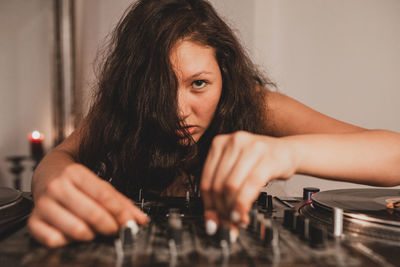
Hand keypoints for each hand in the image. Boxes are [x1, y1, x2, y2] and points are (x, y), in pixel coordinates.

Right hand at [28, 163, 147, 246]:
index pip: (104, 196)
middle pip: (92, 213)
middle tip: (114, 230)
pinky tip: (73, 235)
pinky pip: (53, 240)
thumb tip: (140, 220)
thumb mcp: (99, 185)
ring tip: (95, 232)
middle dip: (109, 226)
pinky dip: (68, 242)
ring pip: (75, 229)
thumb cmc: (76, 182)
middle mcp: (57, 187)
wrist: (47, 174)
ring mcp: (43, 204)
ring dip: (91, 235)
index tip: (129, 222)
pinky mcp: (33, 221)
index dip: (120, 212)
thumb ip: (120, 202)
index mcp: (75, 173)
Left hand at [201, 131, 296, 228]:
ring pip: (232, 186)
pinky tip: (244, 213)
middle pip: (218, 184)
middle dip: (221, 209)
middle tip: (226, 222)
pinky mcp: (268, 158)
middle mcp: (234, 141)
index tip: (212, 219)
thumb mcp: (236, 168)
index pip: (206, 179)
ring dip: (232, 209)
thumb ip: (222, 189)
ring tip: (237, 220)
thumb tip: (211, 218)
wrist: (287, 152)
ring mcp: (252, 147)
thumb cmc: (260, 161)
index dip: (208, 204)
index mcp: (219, 142)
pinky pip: (252, 185)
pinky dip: (244, 203)